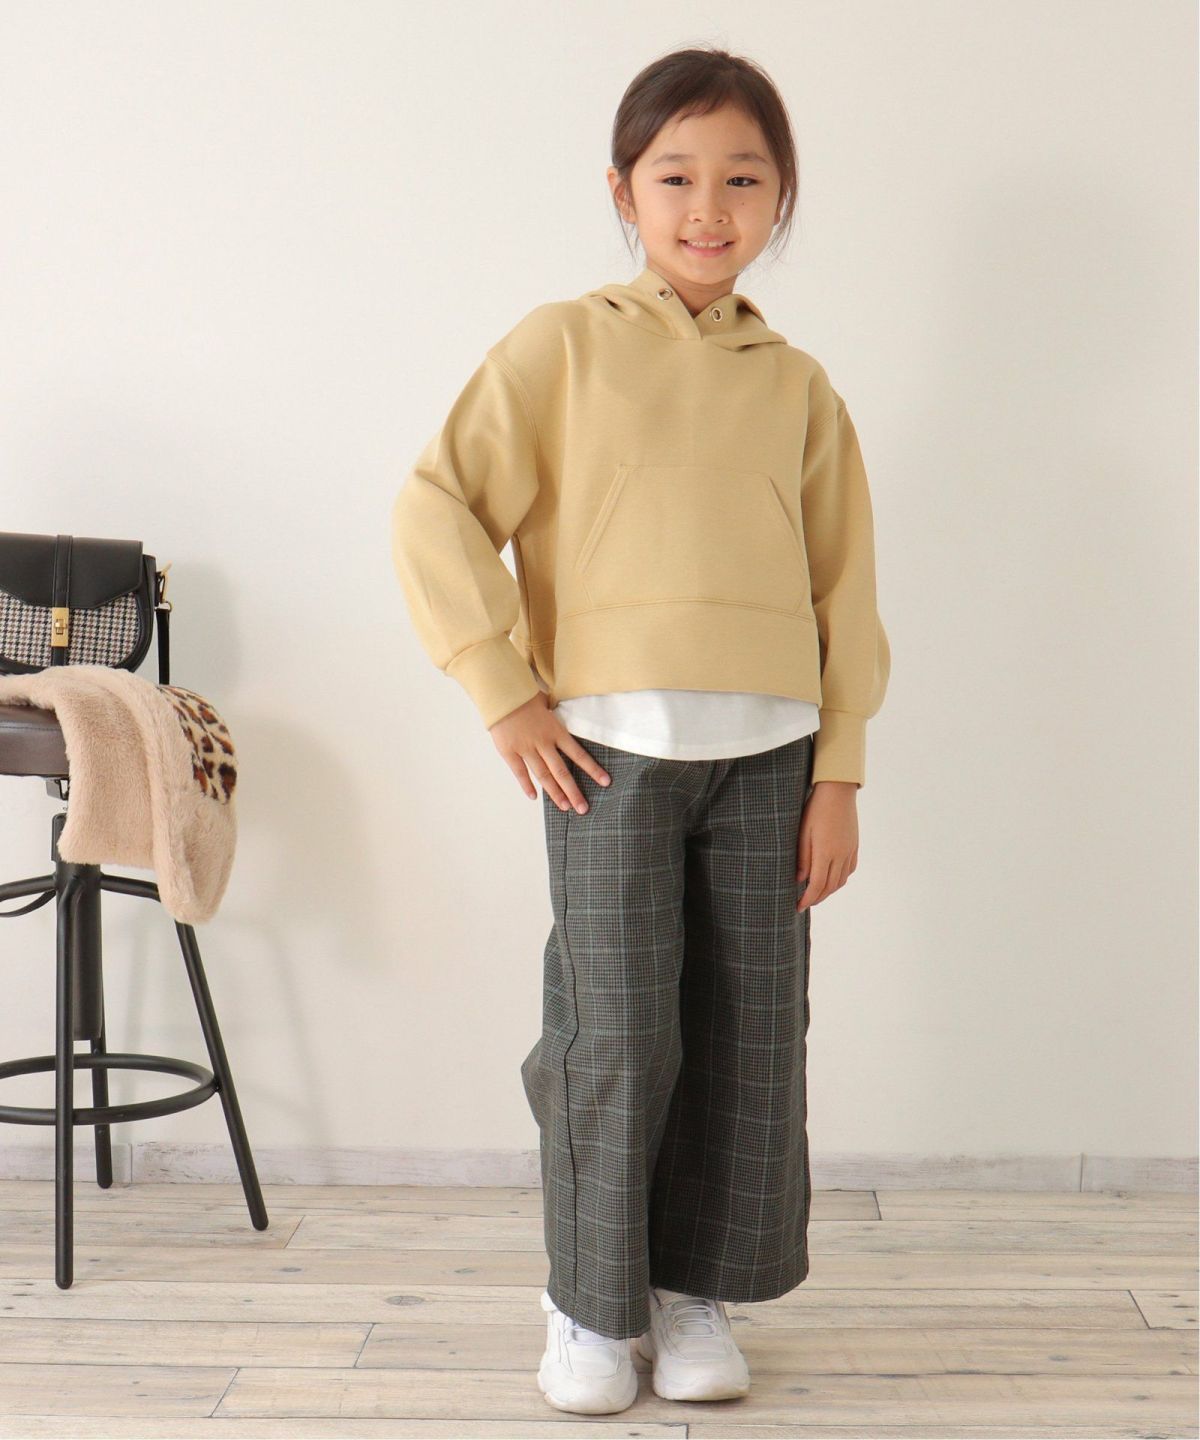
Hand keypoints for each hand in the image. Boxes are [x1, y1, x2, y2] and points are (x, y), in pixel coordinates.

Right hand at [489, 693, 611, 812]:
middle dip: (574, 791)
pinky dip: (527, 785)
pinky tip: (534, 797)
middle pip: (562, 772)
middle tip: (583, 808)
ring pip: (543, 775)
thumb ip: (557, 714)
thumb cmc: (526, 695)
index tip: (605, 782)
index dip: (593, 769)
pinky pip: (520, 772)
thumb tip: (567, 713)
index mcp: (556, 731)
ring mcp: (526, 749)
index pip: (579, 754)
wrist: (502, 694)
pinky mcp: (509, 752)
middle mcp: (543, 743)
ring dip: (555, 793)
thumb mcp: (548, 702)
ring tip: (565, 807)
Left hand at [796, 780, 858, 909]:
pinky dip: (840, 879)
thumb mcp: (803, 832)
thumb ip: (802, 858)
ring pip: (841, 880)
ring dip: (829, 890)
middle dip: (817, 898)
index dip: (808, 899)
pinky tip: (832, 878)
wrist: (838, 791)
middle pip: (830, 886)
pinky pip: (849, 869)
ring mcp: (850, 850)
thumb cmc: (815, 809)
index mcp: (826, 853)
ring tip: (817, 893)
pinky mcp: (854, 845)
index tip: (798, 906)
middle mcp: (840, 855)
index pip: (817, 885)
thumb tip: (799, 879)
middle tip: (805, 902)